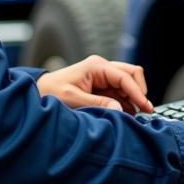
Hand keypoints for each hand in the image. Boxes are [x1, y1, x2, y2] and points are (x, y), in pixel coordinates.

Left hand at [36, 55, 153, 113]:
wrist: (37, 93)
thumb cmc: (51, 94)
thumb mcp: (73, 100)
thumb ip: (97, 104)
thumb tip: (120, 109)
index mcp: (96, 66)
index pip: (125, 76)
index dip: (137, 92)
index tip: (146, 108)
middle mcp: (102, 67)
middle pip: (132, 74)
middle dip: (139, 92)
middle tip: (145, 112)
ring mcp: (102, 75)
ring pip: (128, 83)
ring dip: (133, 99)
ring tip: (136, 117)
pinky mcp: (101, 86)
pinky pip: (120, 92)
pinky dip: (126, 102)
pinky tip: (126, 115)